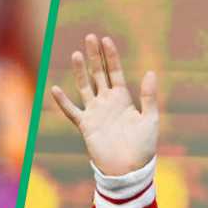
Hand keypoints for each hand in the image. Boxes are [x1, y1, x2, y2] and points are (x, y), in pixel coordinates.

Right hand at [50, 34, 158, 175]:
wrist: (129, 170)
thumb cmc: (143, 147)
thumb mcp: (150, 119)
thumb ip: (149, 96)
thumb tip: (151, 72)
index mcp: (124, 99)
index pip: (115, 72)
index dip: (111, 56)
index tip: (106, 40)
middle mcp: (107, 103)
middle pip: (99, 74)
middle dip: (94, 56)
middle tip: (90, 37)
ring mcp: (95, 113)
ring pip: (84, 87)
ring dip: (80, 71)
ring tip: (76, 54)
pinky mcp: (86, 126)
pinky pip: (72, 111)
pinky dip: (63, 101)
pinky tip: (55, 88)